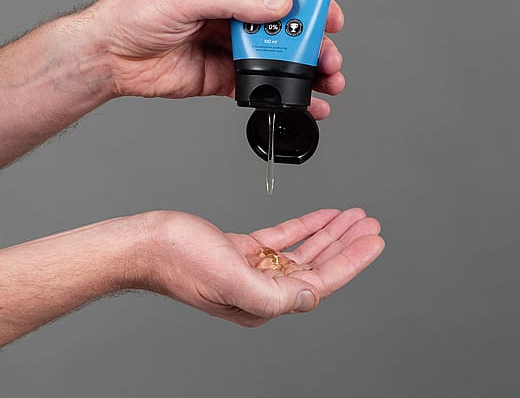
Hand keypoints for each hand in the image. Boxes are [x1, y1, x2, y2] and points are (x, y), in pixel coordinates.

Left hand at [83, 0, 345, 119]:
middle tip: (329, 56)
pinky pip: (254, 86)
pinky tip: (298, 101)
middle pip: (279, 29)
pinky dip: (277, 94)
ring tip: (326, 83)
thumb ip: (234, 1)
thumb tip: (277, 5)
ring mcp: (224, 49)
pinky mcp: (218, 78)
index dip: (304, 1)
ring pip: (272, 60)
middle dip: (310, 43)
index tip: (328, 14)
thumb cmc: (132, 13)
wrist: (106, 56)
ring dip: (301, 71)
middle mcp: (227, 17)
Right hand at [143, 208, 383, 326]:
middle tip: (369, 225)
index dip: (350, 261)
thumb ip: (273, 294)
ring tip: (352, 217)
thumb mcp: (230, 279)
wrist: (146, 243)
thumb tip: (312, 296)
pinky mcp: (242, 251)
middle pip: (316, 266)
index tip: (373, 241)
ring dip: (328, 233)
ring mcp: (252, 269)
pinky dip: (303, 226)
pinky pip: (282, 239)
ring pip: (302, 251)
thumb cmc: (178, 261)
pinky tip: (320, 217)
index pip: (319, 283)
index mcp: (262, 302)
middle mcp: (261, 289)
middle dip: (345, 244)